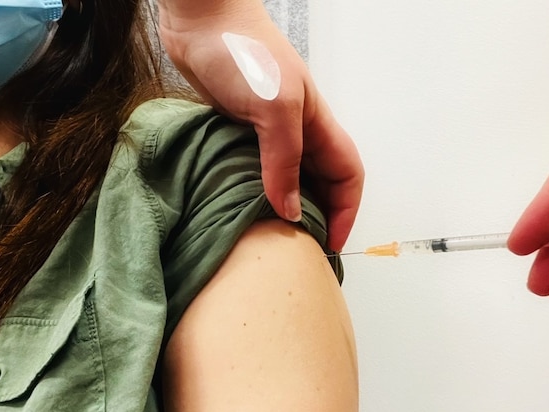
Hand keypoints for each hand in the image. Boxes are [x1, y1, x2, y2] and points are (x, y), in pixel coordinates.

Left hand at [157, 0, 362, 250]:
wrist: (200, 19)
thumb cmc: (244, 52)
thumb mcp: (275, 109)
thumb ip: (285, 161)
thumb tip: (290, 210)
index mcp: (317, 124)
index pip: (348, 175)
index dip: (346, 211)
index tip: (330, 243)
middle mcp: (297, 131)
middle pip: (319, 183)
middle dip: (316, 216)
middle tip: (298, 250)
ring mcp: (266, 131)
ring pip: (286, 179)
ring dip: (283, 207)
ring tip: (269, 239)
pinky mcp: (238, 131)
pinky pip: (254, 170)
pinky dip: (253, 191)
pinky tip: (239, 207)